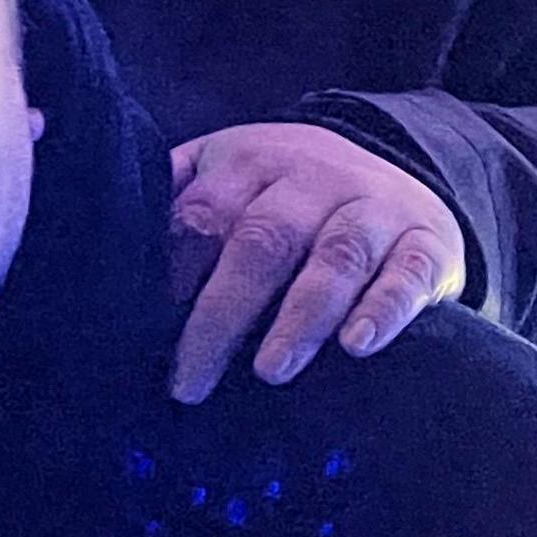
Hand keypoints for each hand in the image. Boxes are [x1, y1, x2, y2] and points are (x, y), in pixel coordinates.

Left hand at [164, 123, 465, 403]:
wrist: (397, 172)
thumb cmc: (288, 194)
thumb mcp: (230, 176)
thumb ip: (177, 203)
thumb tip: (110, 259)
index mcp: (251, 158)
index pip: (206, 213)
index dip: (175, 271)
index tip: (146, 329)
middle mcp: (313, 177)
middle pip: (263, 240)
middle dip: (223, 312)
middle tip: (192, 379)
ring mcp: (374, 208)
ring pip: (335, 257)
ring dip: (300, 317)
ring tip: (270, 370)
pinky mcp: (426, 243)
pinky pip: (408, 274)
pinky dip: (383, 311)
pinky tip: (356, 347)